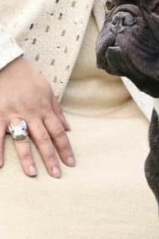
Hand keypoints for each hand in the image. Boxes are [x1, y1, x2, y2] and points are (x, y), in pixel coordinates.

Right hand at [0, 57, 74, 177]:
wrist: (6, 63)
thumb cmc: (28, 77)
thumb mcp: (48, 90)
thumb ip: (58, 110)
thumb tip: (69, 128)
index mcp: (45, 109)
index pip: (59, 133)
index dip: (65, 148)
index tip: (71, 163)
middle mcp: (31, 114)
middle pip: (43, 139)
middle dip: (51, 158)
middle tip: (57, 175)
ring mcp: (13, 115)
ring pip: (22, 140)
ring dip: (27, 158)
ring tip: (32, 174)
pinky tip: (0, 165)